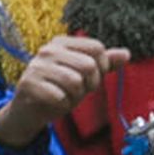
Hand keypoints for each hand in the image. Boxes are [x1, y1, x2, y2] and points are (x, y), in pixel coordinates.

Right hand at [0, 34, 130, 148]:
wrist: (27, 112)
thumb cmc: (57, 90)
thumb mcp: (82, 75)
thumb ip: (103, 63)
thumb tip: (127, 53)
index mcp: (63, 42)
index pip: (97, 48)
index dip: (101, 68)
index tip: (90, 79)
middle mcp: (49, 50)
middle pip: (89, 65)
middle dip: (89, 85)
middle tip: (77, 91)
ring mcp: (37, 66)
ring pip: (76, 82)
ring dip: (75, 97)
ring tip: (65, 96)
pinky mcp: (30, 84)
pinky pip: (60, 97)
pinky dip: (62, 106)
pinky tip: (54, 103)